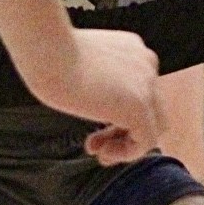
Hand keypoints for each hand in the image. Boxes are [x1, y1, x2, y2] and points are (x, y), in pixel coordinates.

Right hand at [25, 29, 164, 164]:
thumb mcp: (82, 65)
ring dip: (127, 144)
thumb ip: (99, 81)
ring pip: (154, 124)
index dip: (117, 113)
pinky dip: (128, 152)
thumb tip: (95, 103)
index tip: (93, 124)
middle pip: (151, 107)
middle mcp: (146, 64)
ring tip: (101, 154)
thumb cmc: (50, 56)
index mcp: (133, 51)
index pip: (139, 90)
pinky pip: (147, 139)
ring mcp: (147, 84)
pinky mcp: (140, 105)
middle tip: (96, 143)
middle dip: (124, 130)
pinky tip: (103, 153)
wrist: (49, 50)